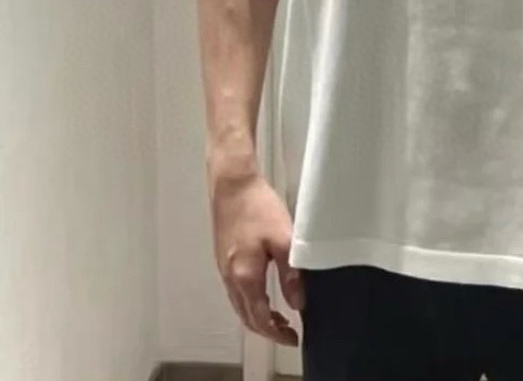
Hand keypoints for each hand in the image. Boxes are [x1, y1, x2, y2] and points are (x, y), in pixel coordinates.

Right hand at [210, 169, 303, 346]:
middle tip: (289, 333)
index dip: (276, 333)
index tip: (294, 339)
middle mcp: (231, 278)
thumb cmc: (258, 208)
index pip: (259, 318)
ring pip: (240, 306)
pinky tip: (264, 294)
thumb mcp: (283, 239)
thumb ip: (291, 273)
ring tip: (279, 318)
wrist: (231, 184)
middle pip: (246, 317)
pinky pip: (236, 292)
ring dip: (258, 317)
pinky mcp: (224, 258)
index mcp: (245, 277)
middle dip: (267, 330)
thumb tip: (298, 303)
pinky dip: (250, 303)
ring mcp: (224, 269)